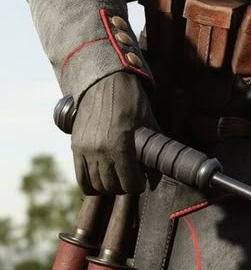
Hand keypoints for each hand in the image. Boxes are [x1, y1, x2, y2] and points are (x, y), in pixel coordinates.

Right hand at [72, 71, 157, 195]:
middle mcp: (100, 150)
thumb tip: (155, 181)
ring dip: (109, 187)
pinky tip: (101, 182)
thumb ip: (152, 153)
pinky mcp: (75, 147)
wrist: (105, 82)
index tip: (141, 182)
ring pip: (97, 185)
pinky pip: (81, 178)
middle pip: (113, 187)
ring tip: (118, 179)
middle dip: (124, 187)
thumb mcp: (149, 125)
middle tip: (131, 179)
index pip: (130, 183)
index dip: (138, 185)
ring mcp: (85, 149)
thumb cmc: (132, 101)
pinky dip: (91, 185)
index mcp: (120, 145)